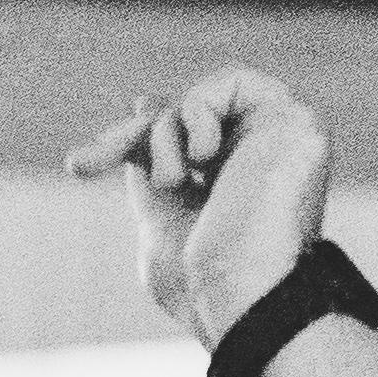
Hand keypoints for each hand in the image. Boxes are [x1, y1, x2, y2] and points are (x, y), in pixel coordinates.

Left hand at [75, 67, 334, 344]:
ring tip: (173, 180)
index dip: (134, 140)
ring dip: (165, 135)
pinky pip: (235, 81)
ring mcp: (283, 140)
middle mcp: (263, 159)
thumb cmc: (201, 281)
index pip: (181, 141)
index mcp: (235, 186)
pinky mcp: (296, 122)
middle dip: (128, 136)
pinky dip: (198, 112)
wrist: (239, 295)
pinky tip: (201, 157)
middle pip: (183, 119)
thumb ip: (153, 171)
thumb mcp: (159, 221)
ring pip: (202, 100)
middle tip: (81, 164)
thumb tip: (146, 105)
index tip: (82, 162)